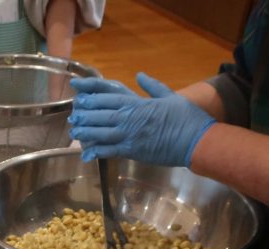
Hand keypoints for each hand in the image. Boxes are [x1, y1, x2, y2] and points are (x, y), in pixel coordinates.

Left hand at [68, 73, 215, 166]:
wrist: (196, 140)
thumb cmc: (186, 118)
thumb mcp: (170, 96)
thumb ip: (153, 85)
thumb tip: (140, 74)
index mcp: (138, 103)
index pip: (109, 98)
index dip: (92, 97)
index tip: (80, 96)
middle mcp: (130, 118)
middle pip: (101, 115)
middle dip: (85, 116)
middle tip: (73, 117)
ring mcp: (130, 135)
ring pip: (101, 133)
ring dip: (86, 133)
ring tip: (74, 134)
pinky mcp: (133, 151)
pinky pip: (110, 151)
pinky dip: (97, 152)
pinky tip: (86, 154)